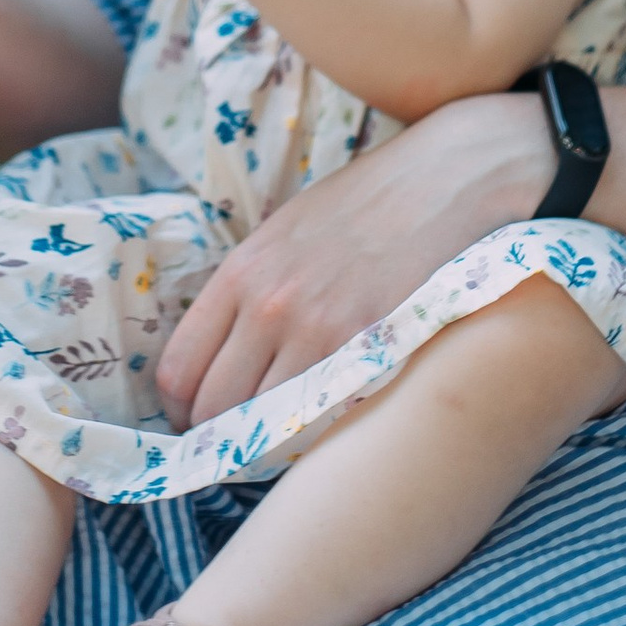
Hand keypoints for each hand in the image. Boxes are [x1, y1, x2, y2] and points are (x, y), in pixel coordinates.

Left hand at [155, 95, 558, 425]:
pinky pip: (321, 418)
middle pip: (213, 409)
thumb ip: (251, 289)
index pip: (178, 371)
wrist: (447, 179)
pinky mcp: (369, 347)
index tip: (199, 422)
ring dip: (267, 444)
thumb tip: (225, 352)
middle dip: (219, 437)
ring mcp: (317, 330)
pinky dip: (314, 435)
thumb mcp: (287, 231)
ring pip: (263, 425)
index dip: (182, 410)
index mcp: (241, 272)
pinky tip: (325, 429)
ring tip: (284, 443)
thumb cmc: (368, 204)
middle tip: (239, 446)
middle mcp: (268, 305)